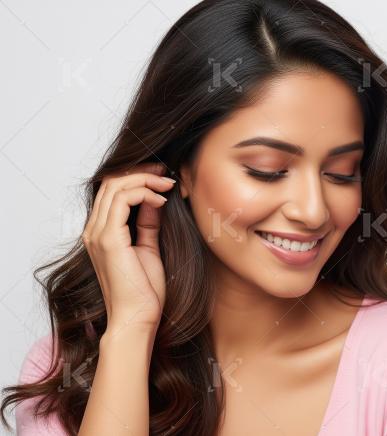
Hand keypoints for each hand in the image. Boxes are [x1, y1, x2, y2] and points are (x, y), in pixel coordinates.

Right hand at [82, 162, 175, 334]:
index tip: (162, 178)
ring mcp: (97, 234)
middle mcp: (93, 231)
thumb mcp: (149, 249)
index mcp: (100, 233)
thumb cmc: (144, 291)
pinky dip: (144, 193)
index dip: (136, 177)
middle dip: (141, 173)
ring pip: (115, 186)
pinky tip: (162, 201)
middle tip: (166, 174)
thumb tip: (155, 201)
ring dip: (145, 179)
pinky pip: (123, 200)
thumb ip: (148, 224)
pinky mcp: (109, 239)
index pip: (111, 191)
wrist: (137, 318)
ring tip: (167, 185)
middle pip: (111, 182)